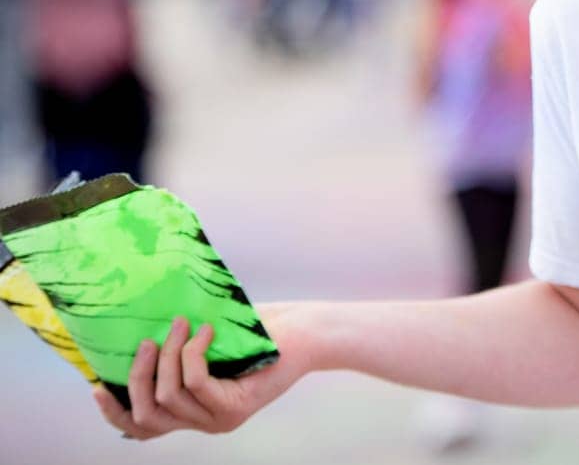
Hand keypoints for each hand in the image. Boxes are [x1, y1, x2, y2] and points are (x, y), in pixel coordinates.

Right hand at [91, 303, 313, 439]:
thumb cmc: (260, 330)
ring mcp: (220, 419)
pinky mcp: (238, 406)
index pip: (142, 428)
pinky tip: (206, 331)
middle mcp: (204, 423)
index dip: (114, 411)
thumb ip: (175, 347)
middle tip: (147, 339)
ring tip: (177, 324)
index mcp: (193, 412)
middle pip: (146, 414)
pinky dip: (192, 353)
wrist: (308, 333)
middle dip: (136, 375)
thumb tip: (132, 329)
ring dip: (167, 355)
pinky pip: (195, 382)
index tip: (96, 384)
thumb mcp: (208, 340)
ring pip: (168, 396)